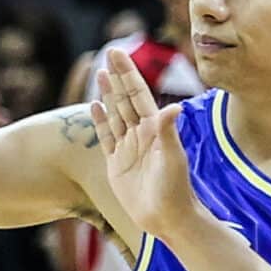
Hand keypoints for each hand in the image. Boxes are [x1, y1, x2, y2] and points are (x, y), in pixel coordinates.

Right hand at [87, 46, 201, 241]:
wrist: (167, 218)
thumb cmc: (175, 189)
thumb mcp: (172, 158)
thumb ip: (168, 132)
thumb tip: (174, 107)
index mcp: (154, 128)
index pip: (138, 93)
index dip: (127, 72)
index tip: (117, 52)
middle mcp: (141, 134)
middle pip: (126, 98)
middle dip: (117, 75)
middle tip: (109, 52)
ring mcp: (128, 148)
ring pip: (116, 114)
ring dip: (108, 93)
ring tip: (100, 73)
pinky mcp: (117, 164)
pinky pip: (107, 137)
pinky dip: (101, 121)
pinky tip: (95, 106)